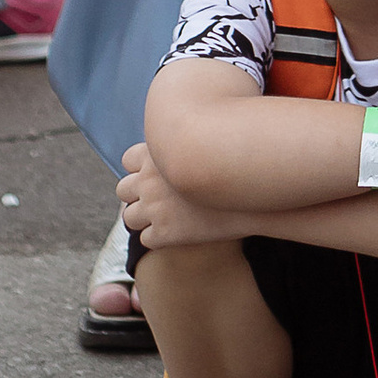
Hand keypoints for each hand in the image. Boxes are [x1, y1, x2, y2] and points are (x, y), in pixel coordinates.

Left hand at [117, 141, 235, 250]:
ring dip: (144, 220)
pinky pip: (147, 240)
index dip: (141, 169)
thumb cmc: (238, 165)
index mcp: (155, 154)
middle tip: (158, 201)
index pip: (127, 160)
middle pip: (123, 190)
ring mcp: (154, 208)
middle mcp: (149, 180)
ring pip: (129, 218)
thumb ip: (185, 142)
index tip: (157, 176)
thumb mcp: (207, 141)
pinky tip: (180, 234)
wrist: (254, 196)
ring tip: (167, 220)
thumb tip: (186, 137)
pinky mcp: (164, 233)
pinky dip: (160, 239)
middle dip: (137, 196)